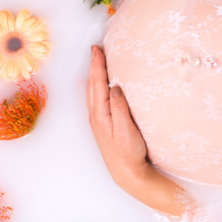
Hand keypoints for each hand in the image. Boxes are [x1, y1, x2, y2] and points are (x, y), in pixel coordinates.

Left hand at [87, 45, 147, 180]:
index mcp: (101, 113)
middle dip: (94, 65)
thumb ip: (119, 109)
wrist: (127, 173)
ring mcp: (98, 119)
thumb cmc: (129, 153)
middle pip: (93, 84)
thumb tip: (114, 87)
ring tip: (97, 61)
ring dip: (95, 74)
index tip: (98, 49)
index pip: (98, 83)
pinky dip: (97, 86)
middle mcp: (96, 115)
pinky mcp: (104, 123)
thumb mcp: (126, 130)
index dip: (98, 65)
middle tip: (96, 49)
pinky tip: (99, 85)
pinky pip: (97, 98)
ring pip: (93, 91)